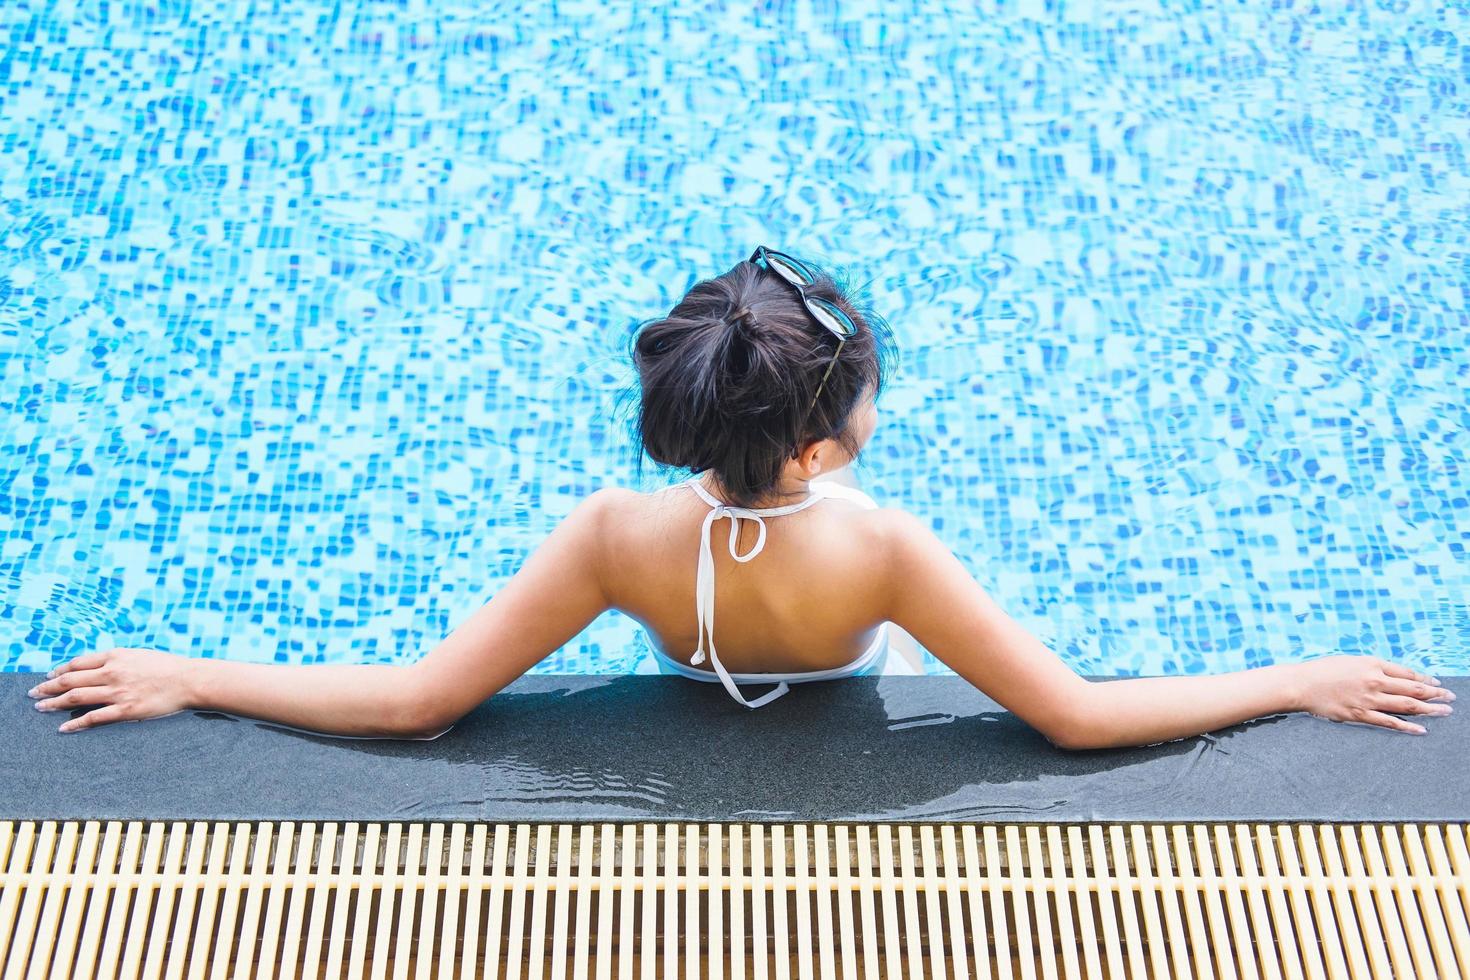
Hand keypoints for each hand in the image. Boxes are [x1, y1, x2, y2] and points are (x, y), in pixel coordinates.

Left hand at [27, 648, 195, 732]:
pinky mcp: (126, 710)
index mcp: (116, 656)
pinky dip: (76, 724)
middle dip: (48, 687)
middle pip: (70, 680)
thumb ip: (117, 660)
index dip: (60, 670)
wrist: (190, 680)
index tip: (50, 676)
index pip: (78, 663)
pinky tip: (64, 728)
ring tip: (40, 708)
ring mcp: (118, 692)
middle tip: (34, 693)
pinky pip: (94, 718)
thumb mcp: (139, 655)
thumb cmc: (168, 667)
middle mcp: (113, 672)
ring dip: (54, 704)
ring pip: (76, 698)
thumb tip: (97, 668)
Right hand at [1291, 655, 1453, 734]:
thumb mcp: (1351, 661)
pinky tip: (1421, 729)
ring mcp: (1368, 699)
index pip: (1407, 673)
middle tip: (1450, 698)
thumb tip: (1394, 677)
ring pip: (1406, 706)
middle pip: (1412, 689)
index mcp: (1372, 664)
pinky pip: (1389, 722)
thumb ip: (1373, 668)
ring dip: (1429, 709)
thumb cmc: (1323, 670)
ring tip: (1444, 712)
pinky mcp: (1360, 714)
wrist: (1301, 684)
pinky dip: (1407, 726)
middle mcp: (1374, 681)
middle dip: (1435, 694)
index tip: (1437, 684)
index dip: (1425, 679)